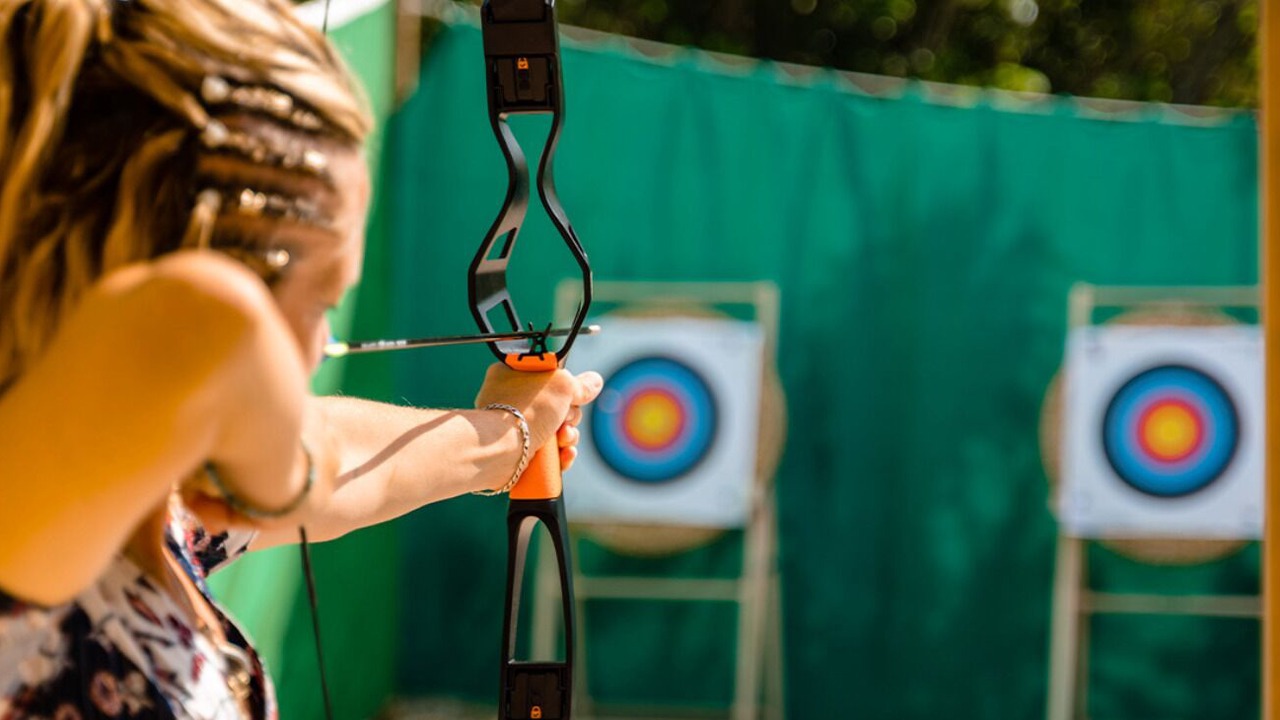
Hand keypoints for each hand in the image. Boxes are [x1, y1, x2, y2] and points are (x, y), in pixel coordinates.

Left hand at [474, 364, 602, 451]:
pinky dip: (559, 456)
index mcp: (514, 375)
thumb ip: (581, 384)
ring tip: (563, 441)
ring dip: (568, 438)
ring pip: (555, 432)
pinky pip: (548, 454)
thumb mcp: (562, 385)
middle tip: (564, 420)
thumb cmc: (526, 410)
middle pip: (557, 407)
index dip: (567, 390)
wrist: (502, 449)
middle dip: (570, 418)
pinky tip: (564, 455)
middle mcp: (512, 400)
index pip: (551, 379)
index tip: (571, 396)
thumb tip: (594, 382)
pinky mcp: (518, 452)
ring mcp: (515, 428)